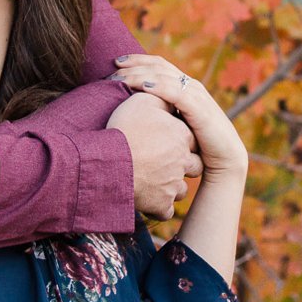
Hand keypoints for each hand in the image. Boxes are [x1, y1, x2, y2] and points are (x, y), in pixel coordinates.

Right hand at [108, 91, 201, 219]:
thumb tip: (166, 91)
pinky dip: (159, 207)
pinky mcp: (161, 205)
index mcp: (182, 136)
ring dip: (172, 187)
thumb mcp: (141, 101)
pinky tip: (150, 200)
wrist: (108, 162)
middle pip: (193, 166)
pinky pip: (166, 210)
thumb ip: (159, 95)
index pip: (192, 138)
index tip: (168, 139)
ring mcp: (173, 185)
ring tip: (155, 181)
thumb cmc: (123, 130)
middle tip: (165, 161)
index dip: (181, 139)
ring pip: (181, 189)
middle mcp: (182, 161)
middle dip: (183, 165)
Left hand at [111, 55, 247, 179]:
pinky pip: (177, 93)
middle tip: (112, 68)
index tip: (114, 63)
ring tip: (121, 78)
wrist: (224, 160)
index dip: (137, 60)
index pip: (158, 64)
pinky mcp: (201, 110)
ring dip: (140, 75)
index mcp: (184, 86)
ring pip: (164, 76)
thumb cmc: (196, 144)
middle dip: (134, 65)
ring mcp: (196, 96)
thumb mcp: (174, 124)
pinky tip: (144, 86)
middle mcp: (191, 86)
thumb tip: (130, 112)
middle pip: (158, 66)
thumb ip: (160, 113)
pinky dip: (160, 87)